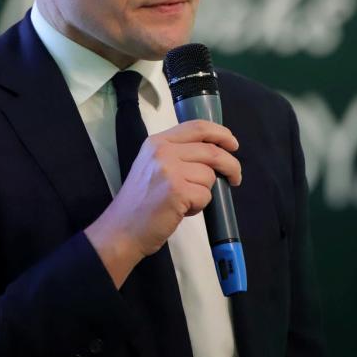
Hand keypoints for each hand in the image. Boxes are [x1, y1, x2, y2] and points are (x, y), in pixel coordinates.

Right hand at [84, 120, 240, 287]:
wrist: (121, 229)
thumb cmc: (139, 202)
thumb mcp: (152, 166)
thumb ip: (176, 154)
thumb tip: (212, 153)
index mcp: (157, 142)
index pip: (197, 127)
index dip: (221, 133)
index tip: (232, 144)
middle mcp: (163, 151)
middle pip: (211, 151)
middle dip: (230, 165)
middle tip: (235, 178)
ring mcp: (170, 170)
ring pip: (209, 176)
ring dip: (205, 192)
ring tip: (185, 201)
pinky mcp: (177, 191)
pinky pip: (206, 196)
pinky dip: (199, 206)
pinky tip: (182, 210)